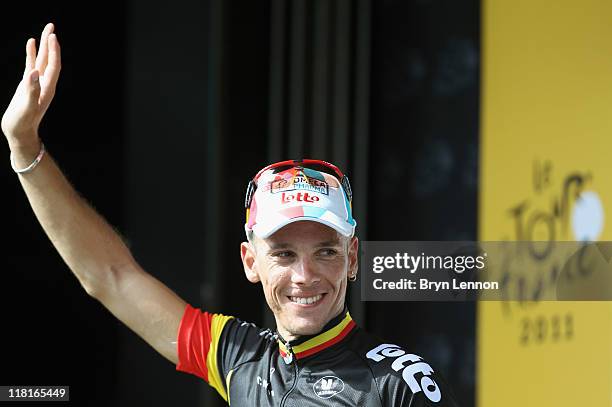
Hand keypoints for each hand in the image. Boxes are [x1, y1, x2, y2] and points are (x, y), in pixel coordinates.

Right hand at [1, 23, 60, 147]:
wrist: (19, 133)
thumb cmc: (23, 122)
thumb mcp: (26, 106)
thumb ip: (30, 90)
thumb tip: (33, 72)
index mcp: (47, 88)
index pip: (53, 66)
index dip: (54, 51)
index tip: (53, 36)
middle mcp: (44, 84)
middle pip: (50, 59)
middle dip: (51, 43)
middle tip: (51, 26)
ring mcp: (36, 83)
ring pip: (41, 60)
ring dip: (43, 46)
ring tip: (45, 31)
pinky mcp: (27, 85)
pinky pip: (31, 65)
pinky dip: (31, 54)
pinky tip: (31, 44)